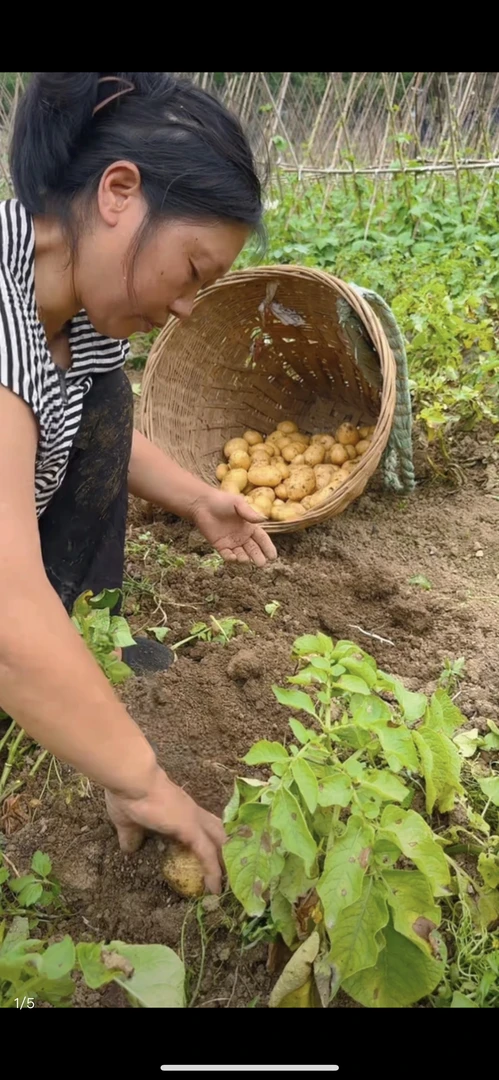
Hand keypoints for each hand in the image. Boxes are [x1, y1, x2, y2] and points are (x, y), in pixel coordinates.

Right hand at [105, 767, 225, 892]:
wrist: (132, 780)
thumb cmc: (129, 795)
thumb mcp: (127, 821)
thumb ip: (131, 834)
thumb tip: (129, 847)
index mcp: (179, 810)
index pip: (202, 825)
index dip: (210, 839)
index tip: (214, 856)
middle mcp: (192, 812)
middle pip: (218, 832)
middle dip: (227, 851)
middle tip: (232, 873)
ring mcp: (194, 820)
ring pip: (220, 842)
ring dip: (226, 863)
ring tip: (231, 884)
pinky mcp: (191, 829)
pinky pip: (208, 854)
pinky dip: (213, 872)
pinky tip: (215, 888)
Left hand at [192, 490, 277, 565]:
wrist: (202, 504)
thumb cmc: (221, 500)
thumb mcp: (238, 504)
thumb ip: (249, 513)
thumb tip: (264, 519)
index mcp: (249, 526)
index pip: (261, 539)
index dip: (267, 547)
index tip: (273, 556)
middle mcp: (242, 536)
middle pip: (253, 549)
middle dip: (258, 556)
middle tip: (261, 564)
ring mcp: (231, 542)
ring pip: (241, 553)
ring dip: (244, 558)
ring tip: (245, 560)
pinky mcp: (219, 545)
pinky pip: (227, 554)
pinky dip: (231, 558)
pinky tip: (233, 558)